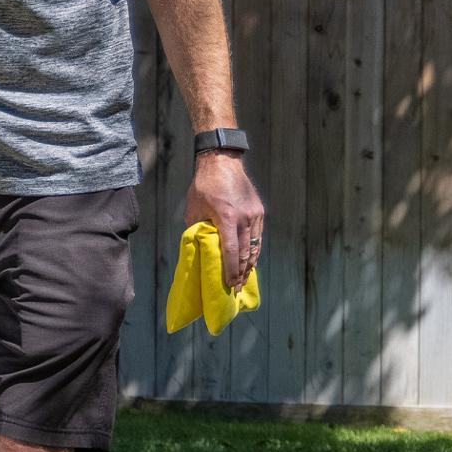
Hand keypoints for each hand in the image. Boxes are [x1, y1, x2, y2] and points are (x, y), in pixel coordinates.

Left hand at [187, 153, 262, 291]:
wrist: (222, 163)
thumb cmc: (203, 186)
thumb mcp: (193, 210)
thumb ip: (197, 231)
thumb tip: (198, 249)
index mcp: (227, 218)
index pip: (231, 251)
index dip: (231, 271)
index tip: (229, 285)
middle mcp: (244, 218)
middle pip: (246, 253)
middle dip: (242, 273)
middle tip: (237, 288)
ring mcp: (254, 215)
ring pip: (255, 247)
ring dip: (250, 265)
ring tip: (244, 279)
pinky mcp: (259, 212)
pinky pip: (257, 237)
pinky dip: (254, 251)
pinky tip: (250, 261)